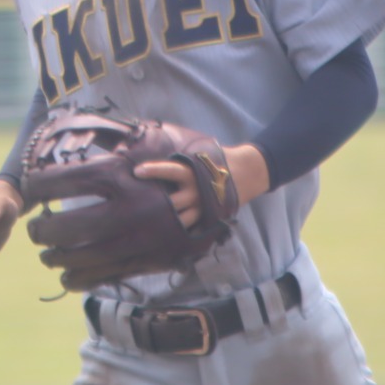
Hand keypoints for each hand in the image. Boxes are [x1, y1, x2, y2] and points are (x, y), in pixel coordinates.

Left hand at [134, 143, 269, 228]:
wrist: (247, 172)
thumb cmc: (218, 159)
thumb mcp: (201, 153)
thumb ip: (182, 158)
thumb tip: (157, 147)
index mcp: (193, 172)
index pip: (170, 170)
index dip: (153, 171)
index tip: (136, 171)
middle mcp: (197, 191)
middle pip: (172, 203)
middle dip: (155, 205)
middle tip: (137, 206)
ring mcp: (203, 207)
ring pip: (181, 221)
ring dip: (166, 223)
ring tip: (148, 225)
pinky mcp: (209, 218)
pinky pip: (193, 230)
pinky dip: (181, 232)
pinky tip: (166, 237)